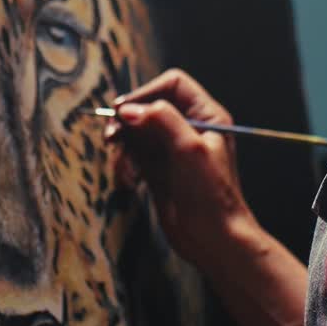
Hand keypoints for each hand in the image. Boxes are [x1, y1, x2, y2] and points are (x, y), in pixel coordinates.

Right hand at [106, 68, 258, 268]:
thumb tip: (128, 109)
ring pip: (137, 131)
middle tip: (111, 136)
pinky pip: (133, 154)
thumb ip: (161, 120)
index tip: (124, 110)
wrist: (215, 240)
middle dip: (127, 119)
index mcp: (206, 116)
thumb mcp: (189, 149)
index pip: (172, 85)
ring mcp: (172, 149)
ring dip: (123, 144)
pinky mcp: (159, 170)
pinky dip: (125, 163)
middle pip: (149, 106)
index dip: (146, 93)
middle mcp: (189, 128)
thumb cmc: (212, 195)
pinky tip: (129, 181)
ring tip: (122, 166)